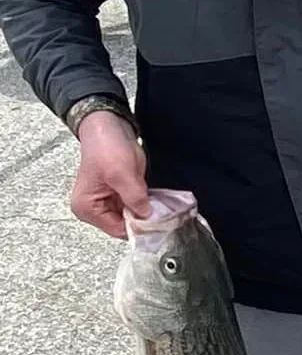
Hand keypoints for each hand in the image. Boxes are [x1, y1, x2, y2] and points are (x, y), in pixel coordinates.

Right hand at [71, 111, 149, 239]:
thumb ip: (135, 200)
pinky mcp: (118, 194)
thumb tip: (148, 219)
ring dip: (146, 211)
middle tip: (162, 211)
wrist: (108, 124)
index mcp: (86, 208)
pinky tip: (155, 199)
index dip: (139, 227)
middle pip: (125, 225)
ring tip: (160, 204)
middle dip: (143, 218)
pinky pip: (135, 206)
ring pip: (132, 217)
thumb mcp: (122, 175)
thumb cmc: (106, 146)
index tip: (158, 221)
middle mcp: (93, 209)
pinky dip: (146, 204)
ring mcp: (106, 202)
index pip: (118, 230)